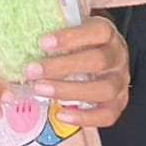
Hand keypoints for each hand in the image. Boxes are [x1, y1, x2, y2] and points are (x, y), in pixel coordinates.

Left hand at [25, 15, 132, 134]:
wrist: (104, 56)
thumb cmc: (82, 42)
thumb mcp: (74, 27)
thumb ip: (58, 27)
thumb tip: (25, 27)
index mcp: (108, 34)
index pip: (97, 31)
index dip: (71, 37)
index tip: (42, 42)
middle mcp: (118, 58)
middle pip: (98, 61)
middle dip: (61, 67)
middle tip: (32, 70)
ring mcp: (120, 82)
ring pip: (103, 90)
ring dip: (68, 91)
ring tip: (40, 89)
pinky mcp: (118, 104)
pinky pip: (106, 115)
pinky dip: (83, 118)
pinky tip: (59, 114)